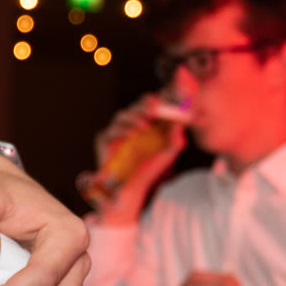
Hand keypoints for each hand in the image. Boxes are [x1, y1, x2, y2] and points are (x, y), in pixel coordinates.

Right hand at [91, 96, 186, 225]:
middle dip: (144, 105)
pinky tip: (132, 135)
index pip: (149, 105)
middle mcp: (131, 125)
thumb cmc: (150, 169)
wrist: (133, 188)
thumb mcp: (168, 153)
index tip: (166, 98)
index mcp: (146, 124)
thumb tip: (181, 122)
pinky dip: (121, 130)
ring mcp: (116, 132)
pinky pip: (110, 131)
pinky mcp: (104, 141)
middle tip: (154, 107)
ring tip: (146, 124)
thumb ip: (175, 139)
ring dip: (134, 117)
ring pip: (122, 115)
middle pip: (135, 106)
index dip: (156, 99)